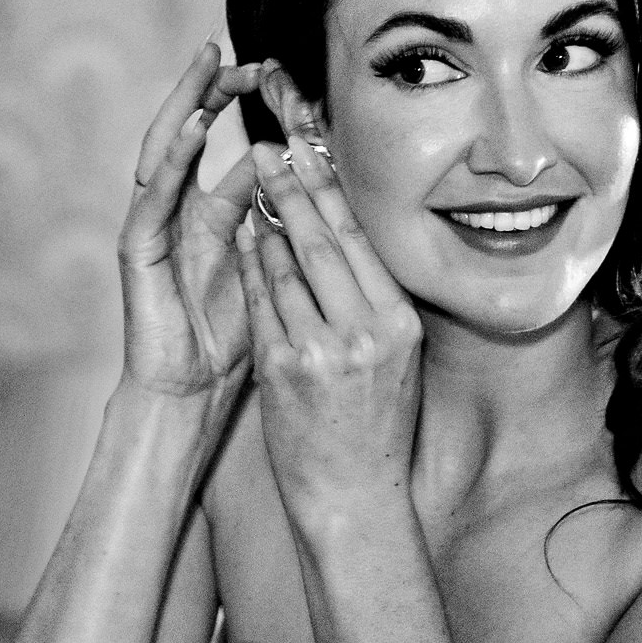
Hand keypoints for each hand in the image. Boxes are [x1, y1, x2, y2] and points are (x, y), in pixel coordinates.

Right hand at [118, 42, 264, 398]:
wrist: (190, 392)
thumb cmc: (233, 342)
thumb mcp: (270, 270)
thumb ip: (280, 225)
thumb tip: (310, 181)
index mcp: (209, 215)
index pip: (231, 147)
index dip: (252, 115)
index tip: (281, 75)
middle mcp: (176, 211)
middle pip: (190, 134)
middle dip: (210, 89)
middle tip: (234, 49)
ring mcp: (152, 225)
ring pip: (164, 149)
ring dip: (186, 105)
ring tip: (208, 65)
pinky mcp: (136, 246)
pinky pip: (153, 193)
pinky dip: (171, 157)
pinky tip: (192, 127)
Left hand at [235, 124, 422, 515]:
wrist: (352, 495)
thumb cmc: (374, 426)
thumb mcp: (396, 360)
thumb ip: (376, 305)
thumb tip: (347, 239)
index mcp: (400, 323)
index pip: (361, 242)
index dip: (333, 191)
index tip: (313, 151)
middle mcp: (365, 331)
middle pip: (322, 242)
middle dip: (293, 188)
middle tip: (270, 147)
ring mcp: (321, 350)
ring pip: (285, 267)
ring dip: (266, 221)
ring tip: (252, 184)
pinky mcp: (281, 369)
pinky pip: (260, 302)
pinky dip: (249, 265)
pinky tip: (241, 236)